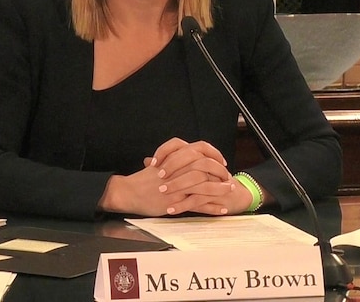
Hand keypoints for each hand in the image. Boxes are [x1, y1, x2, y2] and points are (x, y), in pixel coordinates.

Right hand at [98, 138, 234, 216]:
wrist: (129, 192)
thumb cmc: (142, 180)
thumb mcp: (159, 163)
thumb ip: (174, 160)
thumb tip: (187, 158)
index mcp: (175, 157)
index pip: (200, 149)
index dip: (213, 154)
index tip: (221, 160)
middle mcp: (178, 169)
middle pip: (206, 166)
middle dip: (221, 171)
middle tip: (228, 177)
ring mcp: (179, 186)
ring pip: (206, 185)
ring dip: (221, 189)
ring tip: (230, 192)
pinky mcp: (177, 201)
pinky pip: (199, 204)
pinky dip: (213, 207)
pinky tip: (221, 209)